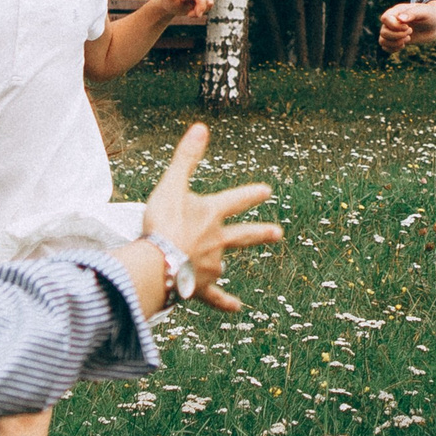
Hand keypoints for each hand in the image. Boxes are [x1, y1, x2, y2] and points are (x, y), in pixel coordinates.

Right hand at [138, 123, 279, 312]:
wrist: (157, 263)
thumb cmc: (162, 223)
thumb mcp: (173, 183)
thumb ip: (187, 157)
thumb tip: (201, 127)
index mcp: (212, 214)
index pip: (236, 200)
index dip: (251, 194)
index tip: (268, 191)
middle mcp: (217, 240)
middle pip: (244, 235)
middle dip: (261, 233)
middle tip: (278, 234)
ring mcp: (211, 265)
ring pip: (223, 264)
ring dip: (225, 264)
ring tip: (229, 268)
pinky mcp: (200, 287)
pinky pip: (215, 297)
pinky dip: (224, 303)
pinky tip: (237, 309)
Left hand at [161, 0, 214, 20]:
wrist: (173, 3)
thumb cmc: (170, 1)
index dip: (201, 5)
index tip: (197, 15)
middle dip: (199, 10)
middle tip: (189, 14)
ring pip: (209, 2)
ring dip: (201, 10)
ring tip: (190, 12)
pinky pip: (210, 4)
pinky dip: (203, 9)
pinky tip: (194, 9)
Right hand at [378, 0, 435, 54]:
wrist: (435, 24)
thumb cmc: (430, 14)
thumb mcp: (424, 12)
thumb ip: (413, 13)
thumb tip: (400, 19)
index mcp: (397, 11)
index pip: (385, 18)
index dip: (394, 26)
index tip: (408, 27)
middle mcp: (392, 21)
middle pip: (383, 31)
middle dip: (397, 36)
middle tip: (411, 32)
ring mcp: (393, 31)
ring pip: (382, 40)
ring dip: (395, 43)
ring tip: (408, 39)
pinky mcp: (396, 39)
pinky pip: (385, 46)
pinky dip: (392, 49)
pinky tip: (403, 45)